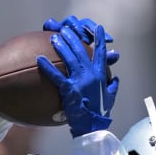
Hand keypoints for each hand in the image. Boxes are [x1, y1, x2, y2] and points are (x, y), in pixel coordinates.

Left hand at [36, 15, 118, 136]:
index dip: (99, 39)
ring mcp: (80, 81)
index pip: (101, 53)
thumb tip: (115, 79)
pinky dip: (47, 67)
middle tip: (66, 30)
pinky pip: (56, 76)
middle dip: (73, 38)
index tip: (97, 28)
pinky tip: (39, 59)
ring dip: (61, 46)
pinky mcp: (69, 90)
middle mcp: (91, 75)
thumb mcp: (110, 98)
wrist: (92, 126)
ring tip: (54, 37)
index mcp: (101, 75)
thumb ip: (113, 87)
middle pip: (81, 51)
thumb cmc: (101, 113)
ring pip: (70, 58)